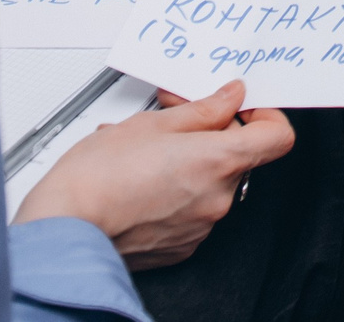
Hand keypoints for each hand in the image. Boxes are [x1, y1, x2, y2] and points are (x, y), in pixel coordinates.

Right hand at [14, 80, 292, 269]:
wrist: (65, 225)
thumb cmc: (98, 176)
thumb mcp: (150, 122)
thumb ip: (202, 109)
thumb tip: (230, 97)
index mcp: (218, 161)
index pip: (278, 137)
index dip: (265, 115)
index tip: (242, 106)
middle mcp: (217, 198)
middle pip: (239, 156)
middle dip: (211, 134)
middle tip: (174, 119)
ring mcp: (201, 226)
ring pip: (212, 182)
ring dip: (189, 163)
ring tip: (147, 153)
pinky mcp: (182, 246)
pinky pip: (193, 210)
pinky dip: (177, 192)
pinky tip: (144, 180)